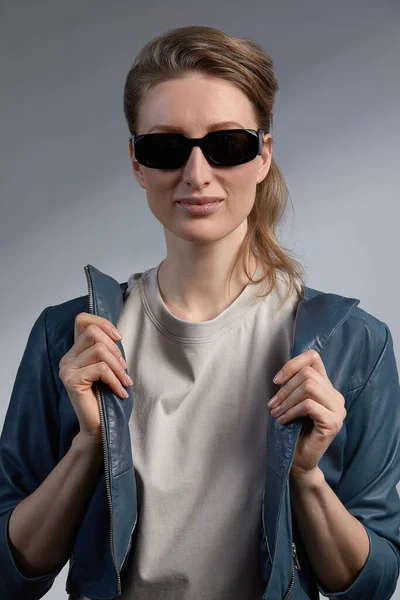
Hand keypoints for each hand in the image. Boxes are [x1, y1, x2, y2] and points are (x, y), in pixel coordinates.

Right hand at [58, 313, 132, 441]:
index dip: (103, 322)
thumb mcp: (108, 369)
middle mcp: (67, 358)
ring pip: (99, 350)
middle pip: (93, 332)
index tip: (119, 338)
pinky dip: (116, 380)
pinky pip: (100, 369)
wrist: (98, 427)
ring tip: (125, 381)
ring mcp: (67, 369)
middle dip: (115, 349)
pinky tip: (121, 392)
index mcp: (74, 353)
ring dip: (117, 366)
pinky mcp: (72, 381)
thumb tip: (117, 334)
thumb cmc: (106, 398)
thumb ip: (106, 351)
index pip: (82, 320)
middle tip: (124, 369)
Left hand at [267, 350, 345, 478]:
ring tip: (276, 414)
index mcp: (327, 388)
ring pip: (309, 387)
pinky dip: (291, 411)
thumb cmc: (292, 431)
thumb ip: (293, 385)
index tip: (276, 381)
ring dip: (287, 400)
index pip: (313, 358)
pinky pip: (309, 405)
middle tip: (272, 405)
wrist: (298, 462)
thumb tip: (281, 374)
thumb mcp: (291, 402)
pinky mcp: (332, 423)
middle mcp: (336, 397)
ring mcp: (337, 410)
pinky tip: (284, 421)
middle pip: (308, 374)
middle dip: (284, 388)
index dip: (292, 364)